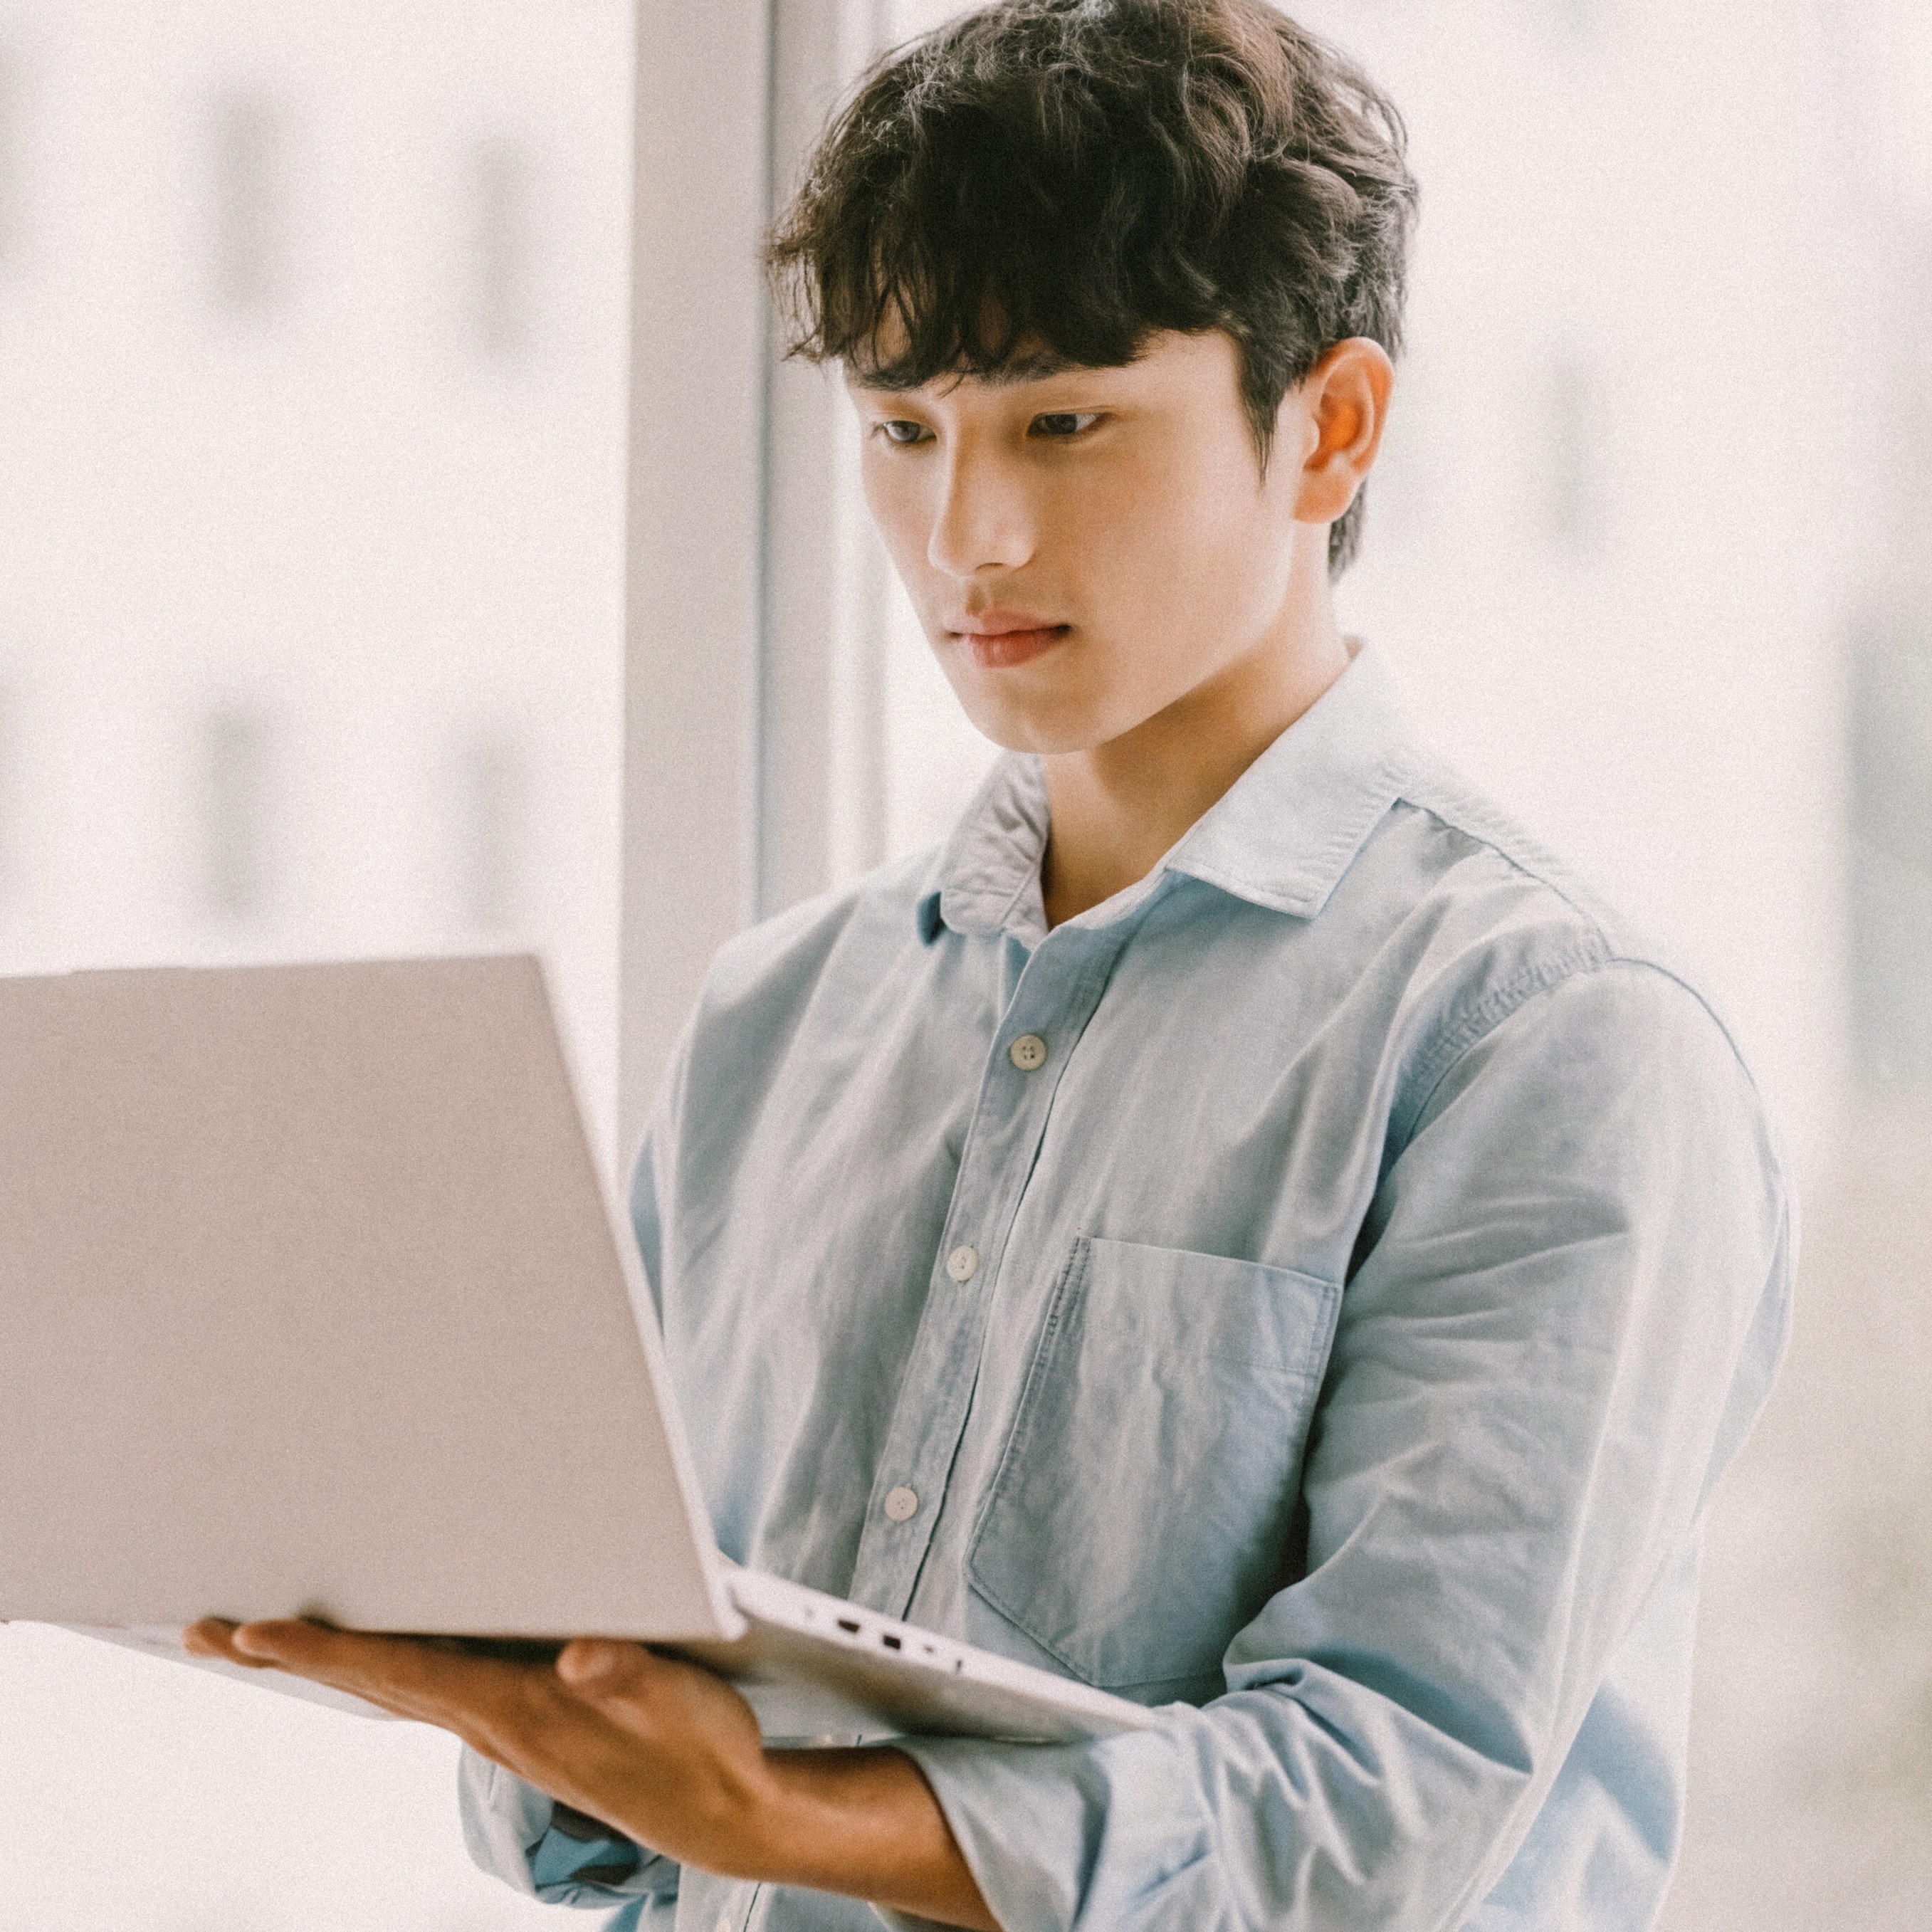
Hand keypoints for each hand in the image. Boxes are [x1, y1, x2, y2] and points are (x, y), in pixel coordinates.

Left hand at [183, 1618, 996, 1928]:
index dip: (329, 1649)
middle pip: (373, 1680)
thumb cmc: (704, 1750)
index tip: (255, 1630)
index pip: (405, 1671)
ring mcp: (500, 1726)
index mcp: (521, 1709)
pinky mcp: (517, 1720)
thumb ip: (630, 1677)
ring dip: (319, 1660)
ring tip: (254, 1636)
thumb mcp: (681, 1706)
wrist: (723, 1814)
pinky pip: (422, 1687)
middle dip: (289, 1653)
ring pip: (390, 1684)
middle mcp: (494, 1720)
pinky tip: (366, 1655)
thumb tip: (578, 1654)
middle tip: (204, 1628)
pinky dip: (372, 1667)